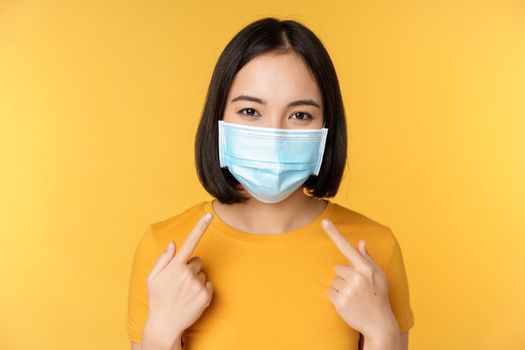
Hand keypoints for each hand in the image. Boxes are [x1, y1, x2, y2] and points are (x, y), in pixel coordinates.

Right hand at [144, 212, 214, 344]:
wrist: (165, 325)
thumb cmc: (157, 299)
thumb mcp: (153, 278)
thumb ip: (163, 259)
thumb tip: (173, 244)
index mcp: (175, 266)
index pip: (190, 242)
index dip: (200, 227)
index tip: (210, 214)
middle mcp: (188, 273)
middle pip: (196, 261)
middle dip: (189, 267)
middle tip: (178, 282)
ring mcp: (198, 284)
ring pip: (202, 273)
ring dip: (195, 279)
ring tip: (183, 292)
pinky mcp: (206, 295)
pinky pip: (208, 284)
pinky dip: (201, 290)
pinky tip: (191, 298)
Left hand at [321, 219, 397, 339]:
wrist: (379, 324)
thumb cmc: (379, 296)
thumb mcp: (379, 276)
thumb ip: (367, 259)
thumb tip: (361, 242)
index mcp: (366, 268)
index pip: (347, 248)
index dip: (335, 234)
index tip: (324, 221)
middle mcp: (357, 277)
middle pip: (338, 268)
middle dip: (345, 276)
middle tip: (357, 288)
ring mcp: (348, 290)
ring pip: (334, 280)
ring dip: (341, 287)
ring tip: (354, 296)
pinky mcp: (340, 302)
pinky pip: (330, 292)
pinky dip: (337, 297)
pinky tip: (348, 303)